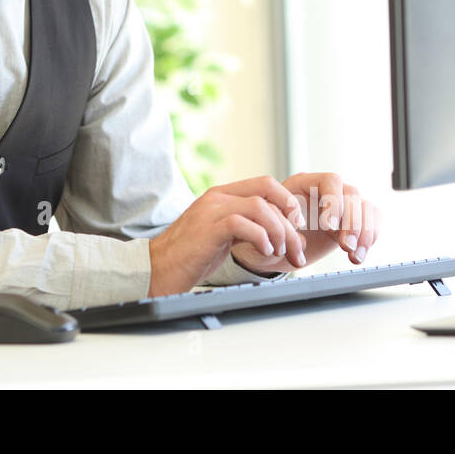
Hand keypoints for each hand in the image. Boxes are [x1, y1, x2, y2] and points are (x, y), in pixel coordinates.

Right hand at [148, 176, 307, 296]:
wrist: (156, 269)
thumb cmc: (189, 257)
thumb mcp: (221, 235)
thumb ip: (244, 226)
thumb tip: (279, 235)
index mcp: (222, 196)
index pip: (265, 184)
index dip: (287, 202)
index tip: (298, 227)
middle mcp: (217, 197)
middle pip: (268, 191)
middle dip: (290, 221)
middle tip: (298, 248)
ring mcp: (211, 211)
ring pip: (260, 207)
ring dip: (279, 232)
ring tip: (280, 253)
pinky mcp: (208, 228)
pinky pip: (243, 224)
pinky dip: (261, 238)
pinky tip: (265, 253)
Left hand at [278, 172, 380, 267]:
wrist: (275, 248)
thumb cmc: (268, 232)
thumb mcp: (268, 223)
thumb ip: (281, 219)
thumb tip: (297, 223)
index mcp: (305, 183)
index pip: (331, 181)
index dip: (334, 202)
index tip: (329, 226)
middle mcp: (328, 191)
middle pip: (352, 194)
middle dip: (352, 222)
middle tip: (346, 246)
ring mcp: (342, 205)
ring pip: (366, 208)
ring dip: (365, 233)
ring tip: (353, 256)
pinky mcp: (352, 222)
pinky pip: (373, 221)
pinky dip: (370, 238)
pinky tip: (359, 254)